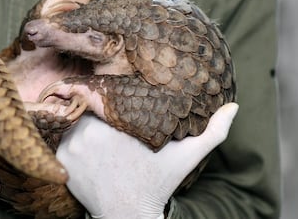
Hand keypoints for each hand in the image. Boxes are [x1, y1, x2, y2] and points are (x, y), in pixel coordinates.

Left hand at [56, 103, 238, 218]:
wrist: (128, 215)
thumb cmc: (157, 183)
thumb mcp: (186, 156)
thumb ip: (212, 131)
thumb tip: (235, 107)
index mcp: (119, 125)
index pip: (107, 93)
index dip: (111, 92)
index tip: (120, 97)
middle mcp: (90, 133)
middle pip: (88, 105)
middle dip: (97, 107)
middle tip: (109, 113)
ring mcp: (72, 147)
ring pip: (74, 120)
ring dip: (83, 121)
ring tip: (99, 128)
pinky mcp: (62, 161)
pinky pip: (62, 138)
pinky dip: (72, 139)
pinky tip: (88, 146)